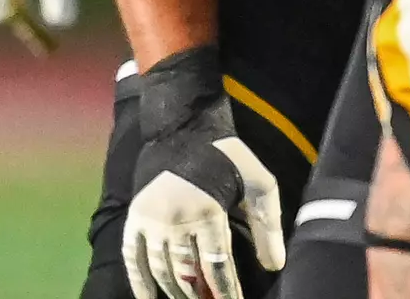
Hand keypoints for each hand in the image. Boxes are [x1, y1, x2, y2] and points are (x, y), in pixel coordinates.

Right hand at [124, 47, 285, 298]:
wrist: (184, 128)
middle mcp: (177, 219)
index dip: (226, 291)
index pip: (218, 266)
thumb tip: (276, 265)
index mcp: (209, 211)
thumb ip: (268, 224)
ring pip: (162, 271)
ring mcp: (152, 220)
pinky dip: (140, 283)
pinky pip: (133, 259)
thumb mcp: (258, 183)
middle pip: (188, 274)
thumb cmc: (228, 156)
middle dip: (201, 296)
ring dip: (176, 293)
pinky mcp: (135, 218)